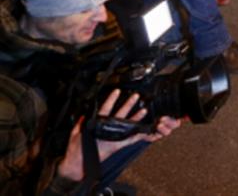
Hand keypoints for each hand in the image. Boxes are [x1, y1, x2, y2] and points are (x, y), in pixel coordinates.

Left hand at [57, 90, 181, 181]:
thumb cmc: (75, 150)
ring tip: (142, 110)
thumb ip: (80, 123)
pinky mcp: (116, 145)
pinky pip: (129, 140)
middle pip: (119, 114)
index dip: (111, 99)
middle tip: (135, 96)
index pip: (106, 108)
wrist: (76, 165)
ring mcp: (112, 136)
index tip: (117, 91)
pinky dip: (137, 137)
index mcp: (98, 124)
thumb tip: (83, 114)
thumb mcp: (75, 134)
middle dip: (128, 105)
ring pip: (125, 124)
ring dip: (134, 118)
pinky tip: (143, 131)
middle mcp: (107, 129)